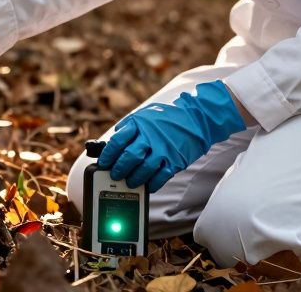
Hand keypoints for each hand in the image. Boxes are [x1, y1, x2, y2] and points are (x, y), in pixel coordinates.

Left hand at [97, 80, 246, 192]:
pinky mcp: (175, 160)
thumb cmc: (167, 117)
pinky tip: (148, 186)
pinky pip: (161, 176)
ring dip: (134, 179)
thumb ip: (130, 126)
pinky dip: (153, 184)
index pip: (118, 141)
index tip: (104, 163)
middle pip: (129, 157)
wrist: (196, 117)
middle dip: (119, 169)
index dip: (108, 155)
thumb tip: (114, 141)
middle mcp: (150, 136)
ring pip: (144, 169)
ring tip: (130, 182)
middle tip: (115, 175)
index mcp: (139, 123)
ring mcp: (163, 149)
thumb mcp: (145, 115)